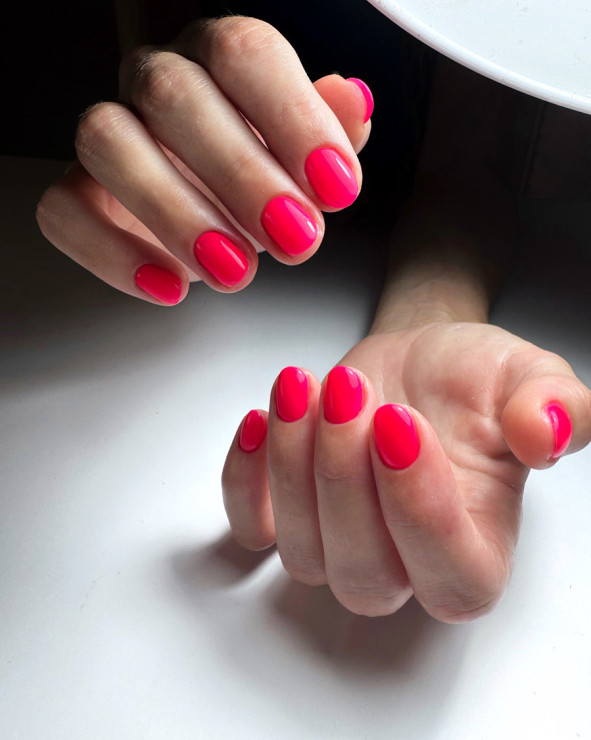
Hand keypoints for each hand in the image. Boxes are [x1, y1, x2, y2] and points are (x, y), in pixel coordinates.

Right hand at [36, 17, 371, 303]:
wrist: (214, 213)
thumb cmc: (262, 180)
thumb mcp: (309, 161)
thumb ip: (331, 133)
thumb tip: (354, 103)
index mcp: (221, 59)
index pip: (245, 53)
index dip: (293, 119)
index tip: (334, 186)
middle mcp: (158, 83)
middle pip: (175, 95)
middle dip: (242, 175)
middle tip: (293, 237)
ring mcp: (111, 135)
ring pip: (106, 141)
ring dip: (173, 212)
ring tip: (233, 269)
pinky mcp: (79, 193)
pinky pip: (63, 209)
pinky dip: (111, 253)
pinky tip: (169, 285)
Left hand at [222, 322, 590, 620]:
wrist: (420, 364)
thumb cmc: (471, 381)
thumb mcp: (527, 377)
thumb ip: (554, 407)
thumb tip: (544, 433)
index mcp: (476, 549)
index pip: (451, 575)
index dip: (418, 510)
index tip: (400, 423)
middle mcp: (405, 566)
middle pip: (364, 575)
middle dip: (344, 480)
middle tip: (351, 394)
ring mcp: (339, 547)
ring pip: (303, 553)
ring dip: (292, 466)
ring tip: (305, 387)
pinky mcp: (290, 517)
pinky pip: (250, 528)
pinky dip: (242, 482)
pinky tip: (260, 419)